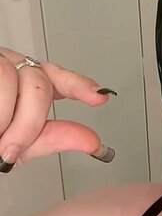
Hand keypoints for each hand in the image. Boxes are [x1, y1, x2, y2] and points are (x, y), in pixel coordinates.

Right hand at [0, 48, 116, 171]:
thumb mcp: (16, 140)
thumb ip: (53, 138)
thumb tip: (92, 141)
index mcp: (26, 82)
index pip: (57, 77)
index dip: (79, 85)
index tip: (99, 97)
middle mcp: (11, 66)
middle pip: (39, 85)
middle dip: (28, 124)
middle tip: (10, 150)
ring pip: (12, 82)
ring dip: (3, 120)